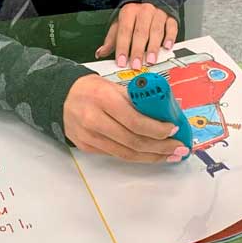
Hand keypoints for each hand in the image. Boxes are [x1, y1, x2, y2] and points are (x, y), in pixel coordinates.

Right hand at [63, 75, 187, 162]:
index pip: (135, 121)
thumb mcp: (115, 86)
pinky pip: (117, 155)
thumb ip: (138, 100)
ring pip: (126, 153)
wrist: (62, 97)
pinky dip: (137, 156)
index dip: (157, 129)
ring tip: (170, 155)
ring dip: (152, 156)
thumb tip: (167, 111)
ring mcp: (89, 137)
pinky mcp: (88, 147)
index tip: (173, 130)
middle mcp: (94, 120)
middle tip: (179, 148)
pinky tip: (151, 154)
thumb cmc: (93, 89)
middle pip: (133, 141)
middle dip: (161, 147)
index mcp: (103, 99)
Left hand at [95, 3, 177, 69]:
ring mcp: (158, 14)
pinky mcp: (170, 18)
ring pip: (156, 31)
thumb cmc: (135, 15)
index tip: (121, 61)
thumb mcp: (120, 24)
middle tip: (136, 65)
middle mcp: (144, 11)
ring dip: (153, 47)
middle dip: (138, 50)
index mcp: (129, 12)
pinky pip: (171, 27)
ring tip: (151, 60)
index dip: (122, 48)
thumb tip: (101, 53)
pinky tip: (167, 47)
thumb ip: (112, 39)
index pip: (124, 31)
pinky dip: (170, 38)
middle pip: (140, 32)